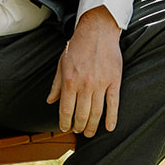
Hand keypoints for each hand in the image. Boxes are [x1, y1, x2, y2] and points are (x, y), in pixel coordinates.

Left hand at [47, 5, 121, 137]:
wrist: (97, 31)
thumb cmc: (77, 47)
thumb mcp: (61, 64)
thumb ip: (56, 84)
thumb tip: (50, 101)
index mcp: (69, 81)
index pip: (66, 109)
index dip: (65, 123)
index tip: (65, 129)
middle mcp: (84, 85)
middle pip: (82, 114)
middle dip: (78, 126)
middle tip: (78, 131)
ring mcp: (100, 83)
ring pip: (97, 112)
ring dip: (93, 126)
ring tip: (90, 133)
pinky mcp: (114, 81)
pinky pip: (113, 103)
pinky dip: (112, 118)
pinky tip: (109, 128)